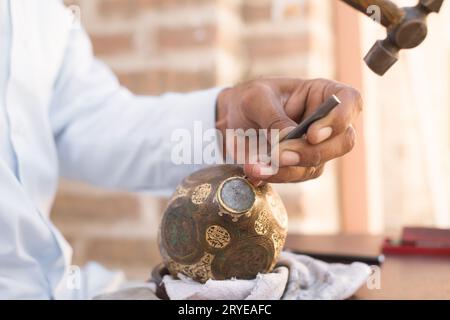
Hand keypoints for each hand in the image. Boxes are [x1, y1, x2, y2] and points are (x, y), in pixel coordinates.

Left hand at [216, 77, 362, 184]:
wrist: (231, 121)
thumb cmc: (248, 100)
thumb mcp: (256, 100)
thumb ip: (274, 117)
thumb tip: (289, 139)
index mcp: (323, 94)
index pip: (351, 102)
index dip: (340, 119)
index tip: (312, 134)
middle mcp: (327, 122)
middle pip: (343, 142)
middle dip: (311, 152)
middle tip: (280, 155)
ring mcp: (317, 146)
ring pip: (318, 164)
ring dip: (288, 169)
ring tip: (257, 167)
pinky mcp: (301, 166)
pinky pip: (297, 175)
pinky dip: (276, 175)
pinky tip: (256, 171)